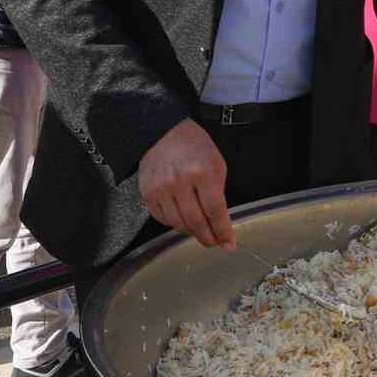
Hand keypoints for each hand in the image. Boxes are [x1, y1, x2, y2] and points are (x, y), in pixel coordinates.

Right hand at [138, 120, 234, 249]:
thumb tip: (220, 220)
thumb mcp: (216, 163)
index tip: (228, 243)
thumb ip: (218, 191)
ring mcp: (161, 190)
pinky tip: (183, 221)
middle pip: (196, 221)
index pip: (215, 210)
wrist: (163, 134)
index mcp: (202, 172)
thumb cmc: (194, 147)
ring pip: (178, 224)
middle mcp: (180, 182)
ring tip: (201, 232)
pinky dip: (174, 224)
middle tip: (215, 242)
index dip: (222, 230)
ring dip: (192, 232)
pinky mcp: (147, 195)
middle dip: (208, 237)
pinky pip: (162, 219)